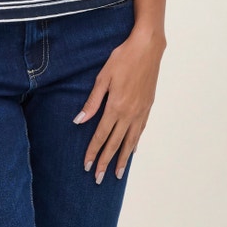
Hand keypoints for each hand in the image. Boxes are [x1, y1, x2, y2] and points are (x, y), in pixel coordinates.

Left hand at [73, 26, 164, 181]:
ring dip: (122, 158)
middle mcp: (129, 113)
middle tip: (99, 178)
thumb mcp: (103, 77)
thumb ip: (92, 101)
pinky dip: (135, 143)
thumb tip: (79, 120)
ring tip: (117, 173)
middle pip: (115, 143)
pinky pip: (140, 130)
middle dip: (106, 162)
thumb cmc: (123, 59)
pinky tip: (132, 150)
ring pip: (130, 141)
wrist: (148, 48)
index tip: (87, 166)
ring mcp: (140, 111)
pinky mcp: (148, 107)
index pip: (101, 136)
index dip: (93, 152)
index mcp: (115, 107)